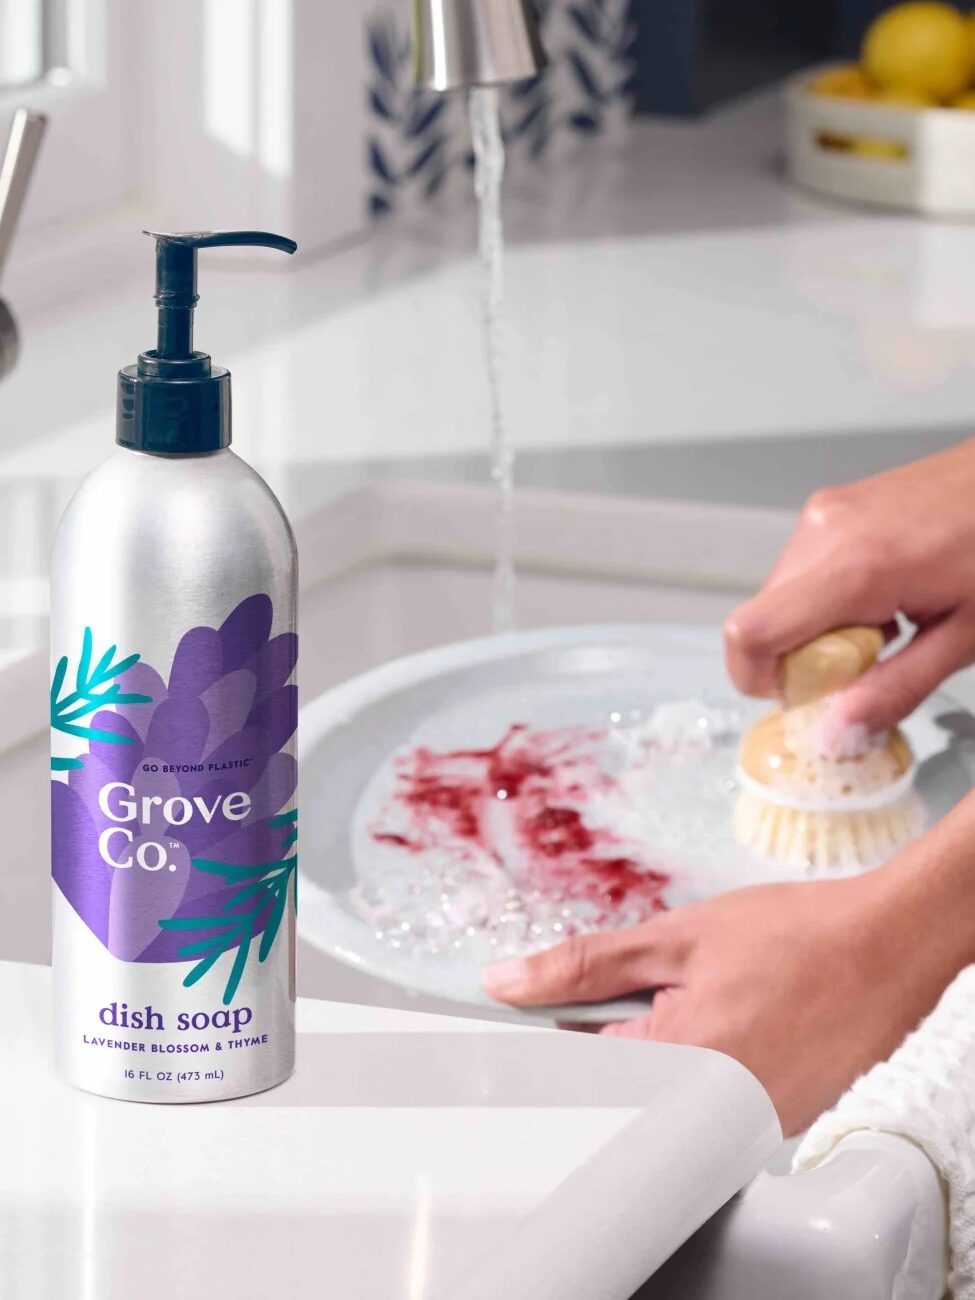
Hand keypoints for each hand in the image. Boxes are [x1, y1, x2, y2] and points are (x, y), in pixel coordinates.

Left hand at [483, 859, 966, 1135]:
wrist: (890, 946)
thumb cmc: (797, 935)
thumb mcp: (676, 937)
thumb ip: (585, 964)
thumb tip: (509, 982)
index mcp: (674, 1064)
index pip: (567, 1069)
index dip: (538, 1034)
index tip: (514, 1016)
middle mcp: (708, 1112)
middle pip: (613, 1085)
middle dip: (604, 1033)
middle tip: (633, 986)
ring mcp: (743, 1122)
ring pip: (660, 1090)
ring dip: (650, 1042)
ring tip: (700, 992)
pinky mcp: (768, 1118)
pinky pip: (703, 1094)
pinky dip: (694, 1054)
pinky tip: (725, 1011)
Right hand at [724, 439, 974, 739]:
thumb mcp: (968, 636)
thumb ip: (898, 690)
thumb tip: (840, 730)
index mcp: (858, 566)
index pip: (752, 631)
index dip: (754, 678)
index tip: (797, 697)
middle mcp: (826, 532)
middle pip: (765, 620)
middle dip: (802, 658)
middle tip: (868, 664)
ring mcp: (824, 514)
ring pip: (781, 598)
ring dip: (816, 629)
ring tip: (886, 624)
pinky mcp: (829, 508)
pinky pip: (800, 572)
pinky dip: (827, 601)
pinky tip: (883, 599)